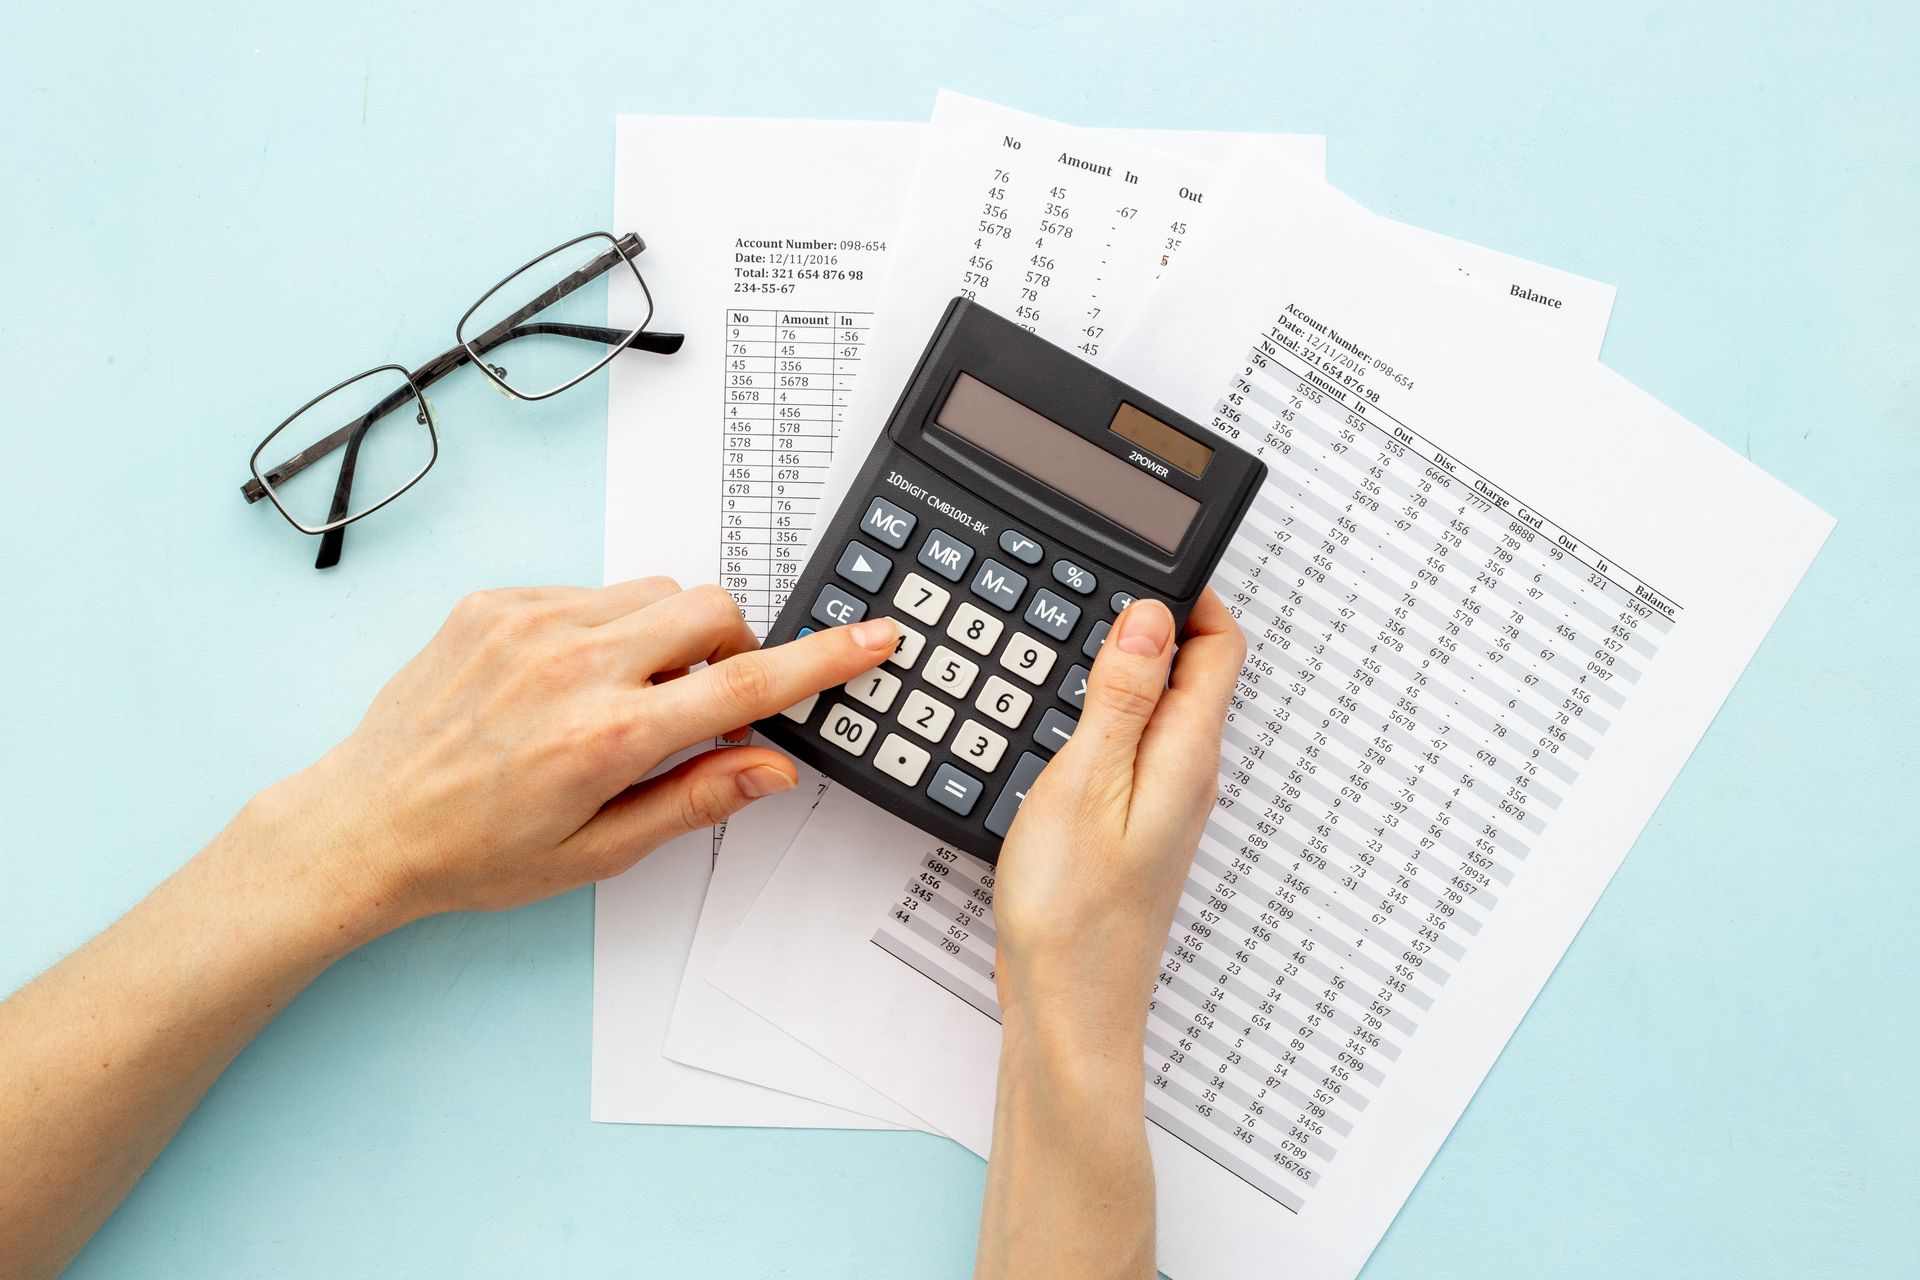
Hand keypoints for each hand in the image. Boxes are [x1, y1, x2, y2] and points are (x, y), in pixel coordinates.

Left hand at [253, 579, 895, 931]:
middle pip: (712, 612)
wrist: (364, 822)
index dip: (824, 659)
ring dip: (669, 637)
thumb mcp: (599, 852)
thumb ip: (696, 799)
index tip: (875, 636)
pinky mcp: (496, 602)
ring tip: (625, 698)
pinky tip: (568, 682)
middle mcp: (573, 664)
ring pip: (655, 593)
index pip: (748, 685)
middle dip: (734, 649)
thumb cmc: (473, 851)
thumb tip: (771, 768)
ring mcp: (529, 622)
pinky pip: (591, 592)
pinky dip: (606, 629)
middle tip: (704, 704)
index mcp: (609, 736)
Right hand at [976, 589, 1242, 1278]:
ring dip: (1126, 663)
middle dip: (1154, 617)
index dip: (1193, 592)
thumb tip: (1150, 616)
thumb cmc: (1074, 912)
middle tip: (1095, 585)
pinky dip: (1106, 711)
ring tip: (1072, 637)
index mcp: (1188, 752)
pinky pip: (1134, 744)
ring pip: (1159, 706)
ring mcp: (1164, 801)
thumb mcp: (1086, 784)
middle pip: (1193, 669)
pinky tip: (1063, 714)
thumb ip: (1121, 698)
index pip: (1220, 645)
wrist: (1068, 1007)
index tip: (1145, 561)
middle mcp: (1189, 772)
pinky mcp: (1134, 825)